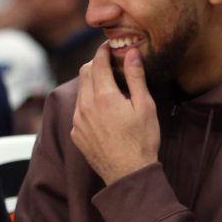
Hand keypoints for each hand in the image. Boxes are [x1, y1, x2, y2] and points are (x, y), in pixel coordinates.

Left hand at [71, 43, 159, 184]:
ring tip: (110, 89)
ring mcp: (78, 121)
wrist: (128, 175)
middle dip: (97, 64)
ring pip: (81, 91)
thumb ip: (135, 77)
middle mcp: (85, 106)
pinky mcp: (76, 133)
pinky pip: (79, 110)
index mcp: (103, 96)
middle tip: (112, 64)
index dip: (104, 50)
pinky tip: (105, 112)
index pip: (98, 62)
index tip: (111, 46)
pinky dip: (89, 103)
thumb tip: (131, 53)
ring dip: (93, 83)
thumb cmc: (142, 141)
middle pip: (85, 72)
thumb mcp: (145, 106)